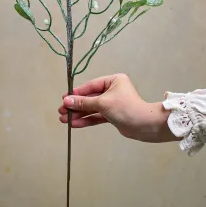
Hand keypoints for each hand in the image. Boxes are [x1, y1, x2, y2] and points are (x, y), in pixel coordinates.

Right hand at [59, 73, 177, 142]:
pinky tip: (75, 124)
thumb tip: (66, 101)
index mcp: (113, 80)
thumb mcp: (102, 103)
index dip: (77, 93)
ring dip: (78, 114)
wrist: (144, 126)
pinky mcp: (112, 115)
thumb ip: (84, 102)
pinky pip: (96, 116)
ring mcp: (112, 103)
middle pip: (90, 97)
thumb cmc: (125, 108)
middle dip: (76, 106)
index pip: (91, 85)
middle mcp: (113, 90)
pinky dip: (86, 120)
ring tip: (64, 120)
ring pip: (92, 108)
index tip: (64, 99)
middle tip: (61, 111)